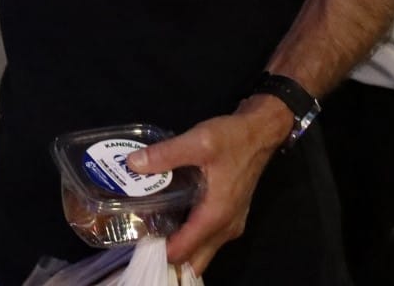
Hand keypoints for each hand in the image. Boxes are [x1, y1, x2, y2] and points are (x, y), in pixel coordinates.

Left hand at [124, 97, 287, 272]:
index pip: (183, 251)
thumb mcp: (197, 141)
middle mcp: (225, 228)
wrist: (260, 132)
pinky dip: (190, 239)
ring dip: (179, 249)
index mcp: (215, 215)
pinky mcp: (230, 216)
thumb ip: (165, 154)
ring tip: (149, 230)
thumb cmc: (232, 139)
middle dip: (167, 257)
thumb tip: (132, 164)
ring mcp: (230, 224)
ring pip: (202, 251)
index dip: (157, 252)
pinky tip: (169, 220)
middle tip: (140, 239)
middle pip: (194, 260)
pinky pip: (208, 239)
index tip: (134, 241)